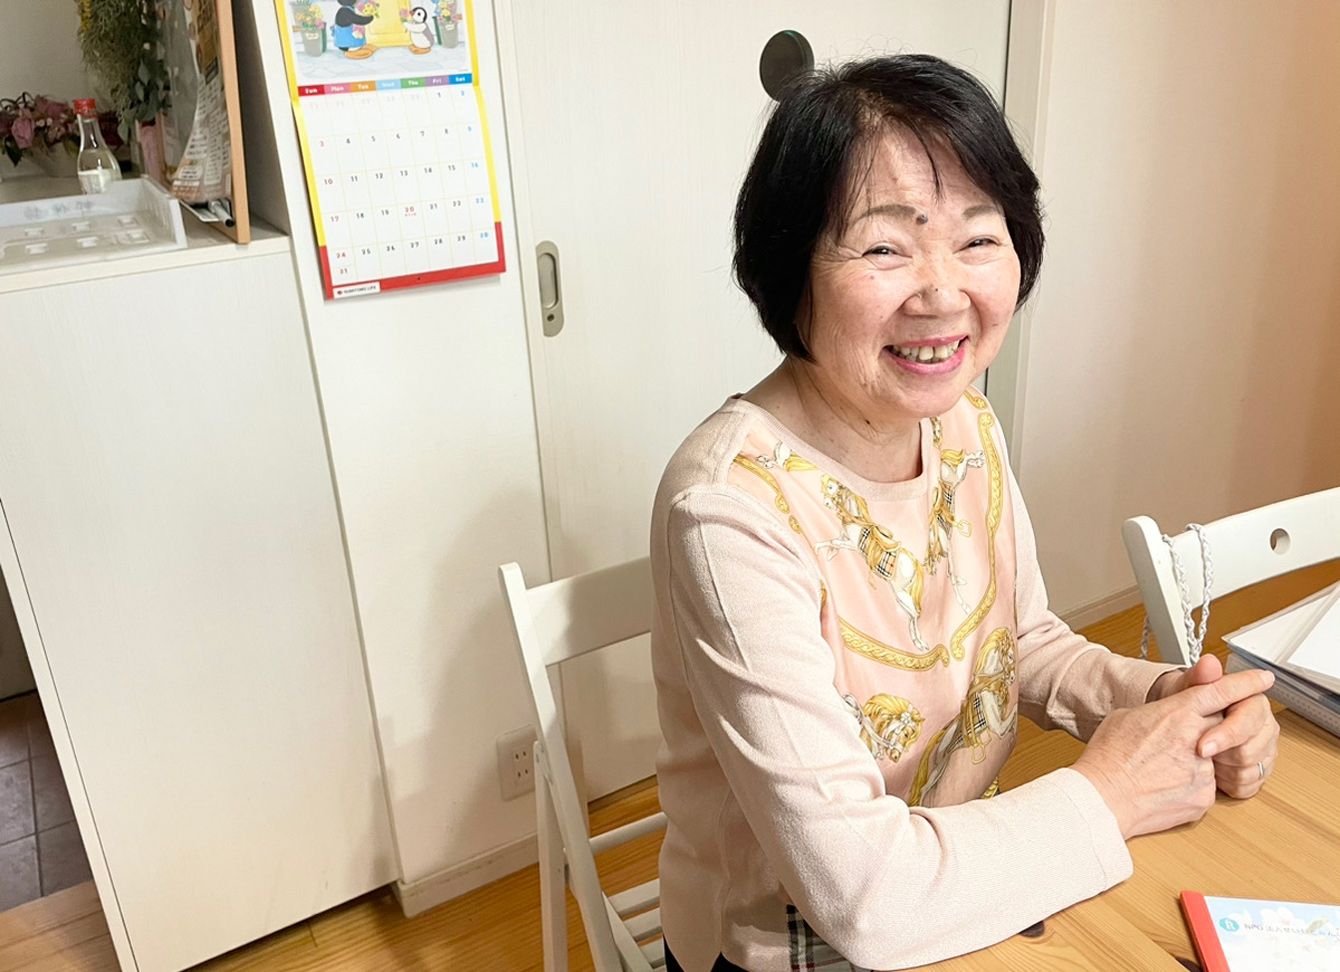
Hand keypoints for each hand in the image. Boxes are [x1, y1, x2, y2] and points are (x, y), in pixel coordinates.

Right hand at [1073, 667, 1274, 837]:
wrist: (1102, 798)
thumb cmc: (1108, 758)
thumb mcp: (1127, 717)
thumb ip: (1159, 710)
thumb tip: (1168, 712)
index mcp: (1176, 713)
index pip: (1220, 692)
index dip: (1244, 683)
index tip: (1262, 679)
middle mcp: (1196, 739)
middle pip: (1223, 725)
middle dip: (1209, 731)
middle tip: (1183, 739)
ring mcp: (1204, 770)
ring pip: (1215, 759)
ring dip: (1195, 761)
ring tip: (1161, 768)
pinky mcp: (1204, 797)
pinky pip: (1206, 785)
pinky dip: (1189, 785)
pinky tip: (1165, 786)